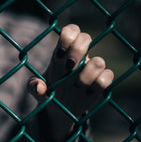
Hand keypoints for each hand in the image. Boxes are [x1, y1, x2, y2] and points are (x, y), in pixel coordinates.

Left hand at [28, 24, 113, 141]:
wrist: (58, 110)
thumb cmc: (48, 93)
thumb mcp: (34, 90)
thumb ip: (32, 86)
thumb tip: (39, 86)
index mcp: (62, 53)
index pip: (70, 31)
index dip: (67, 37)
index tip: (60, 53)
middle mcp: (79, 58)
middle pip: (86, 38)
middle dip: (77, 50)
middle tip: (68, 67)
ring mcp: (90, 70)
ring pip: (99, 61)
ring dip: (87, 74)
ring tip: (76, 85)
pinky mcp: (100, 84)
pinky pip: (108, 76)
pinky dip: (99, 83)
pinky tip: (88, 92)